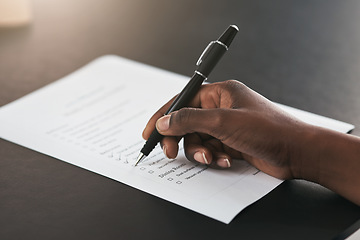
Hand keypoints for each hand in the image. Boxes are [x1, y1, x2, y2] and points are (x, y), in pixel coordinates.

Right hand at [142, 80, 308, 178]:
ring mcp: (226, 127)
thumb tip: (163, 122)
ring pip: (197, 139)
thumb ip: (189, 120)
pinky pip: (210, 150)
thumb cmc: (268, 129)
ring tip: (211, 158)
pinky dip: (213, 157)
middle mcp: (221, 108)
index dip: (163, 116)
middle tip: (170, 152)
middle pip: (186, 123)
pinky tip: (224, 161)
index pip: (182, 101)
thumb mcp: (223, 122)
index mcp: (219, 93)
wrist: (297, 152)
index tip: (149, 132)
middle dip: (179, 139)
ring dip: (199, 151)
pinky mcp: (230, 143)